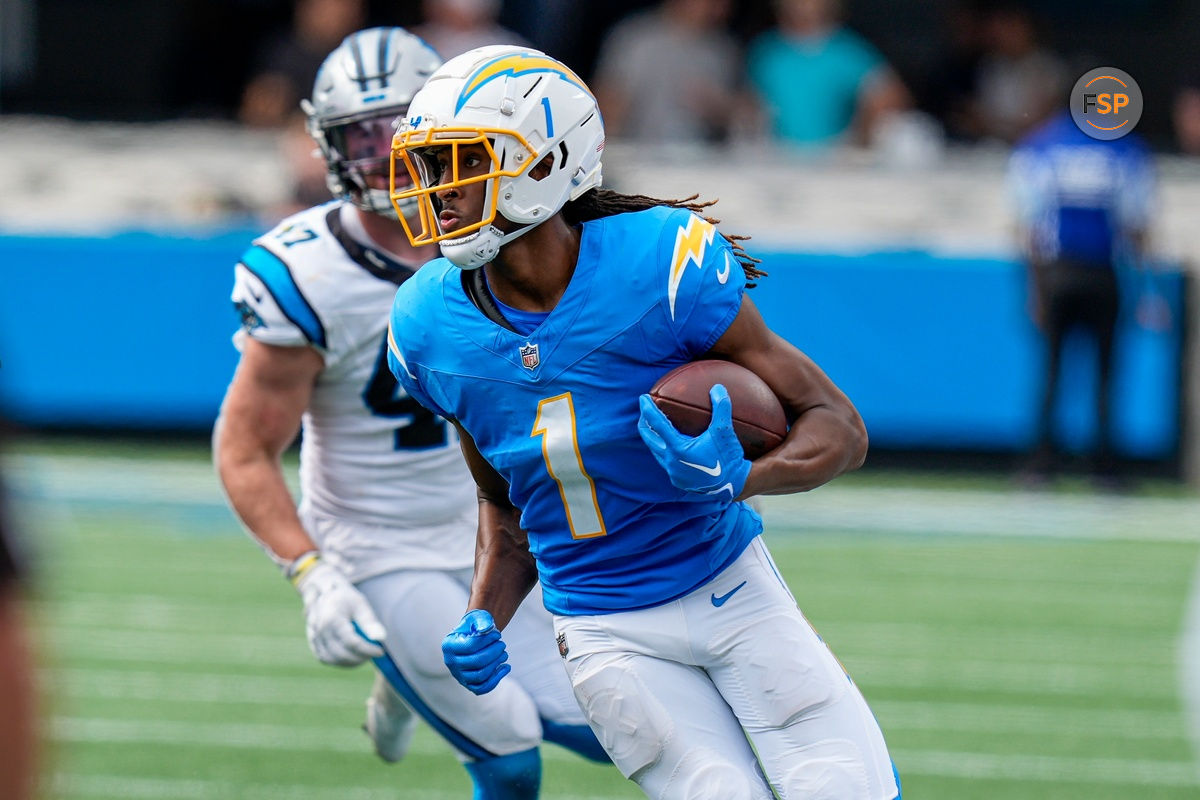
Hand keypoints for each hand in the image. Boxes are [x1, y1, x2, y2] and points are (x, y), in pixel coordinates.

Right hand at [290, 556, 385, 665]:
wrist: (325, 596)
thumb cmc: (346, 599)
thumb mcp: (360, 604)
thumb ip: (369, 622)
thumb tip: (381, 637)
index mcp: (332, 618)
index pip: (351, 642)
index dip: (367, 650)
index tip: (380, 651)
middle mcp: (320, 631)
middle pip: (342, 653)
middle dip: (361, 657)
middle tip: (375, 653)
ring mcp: (314, 639)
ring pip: (334, 659)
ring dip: (352, 662)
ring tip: (366, 655)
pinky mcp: (313, 645)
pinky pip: (327, 659)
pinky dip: (341, 662)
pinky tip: (353, 657)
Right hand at [442, 609, 509, 694]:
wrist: (473, 637)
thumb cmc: (475, 626)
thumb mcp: (477, 618)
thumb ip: (482, 621)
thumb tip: (486, 628)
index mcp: (449, 646)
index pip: (470, 646)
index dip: (488, 640)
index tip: (498, 634)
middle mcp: (450, 663)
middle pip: (477, 662)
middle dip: (494, 652)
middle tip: (502, 644)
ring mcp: (459, 675)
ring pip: (480, 675)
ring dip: (496, 664)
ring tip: (504, 654)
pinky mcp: (469, 684)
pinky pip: (482, 688)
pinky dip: (496, 679)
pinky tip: (505, 667)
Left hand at [638, 383, 751, 499]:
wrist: (734, 484)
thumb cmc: (728, 457)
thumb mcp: (725, 431)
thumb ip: (721, 407)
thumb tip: (717, 387)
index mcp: (678, 448)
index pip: (657, 424)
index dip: (648, 409)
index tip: (643, 398)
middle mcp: (671, 461)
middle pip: (649, 438)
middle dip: (644, 423)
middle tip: (644, 410)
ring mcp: (673, 473)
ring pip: (656, 452)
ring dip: (653, 438)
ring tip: (654, 427)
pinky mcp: (678, 480)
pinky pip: (665, 462)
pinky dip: (664, 451)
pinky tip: (669, 445)